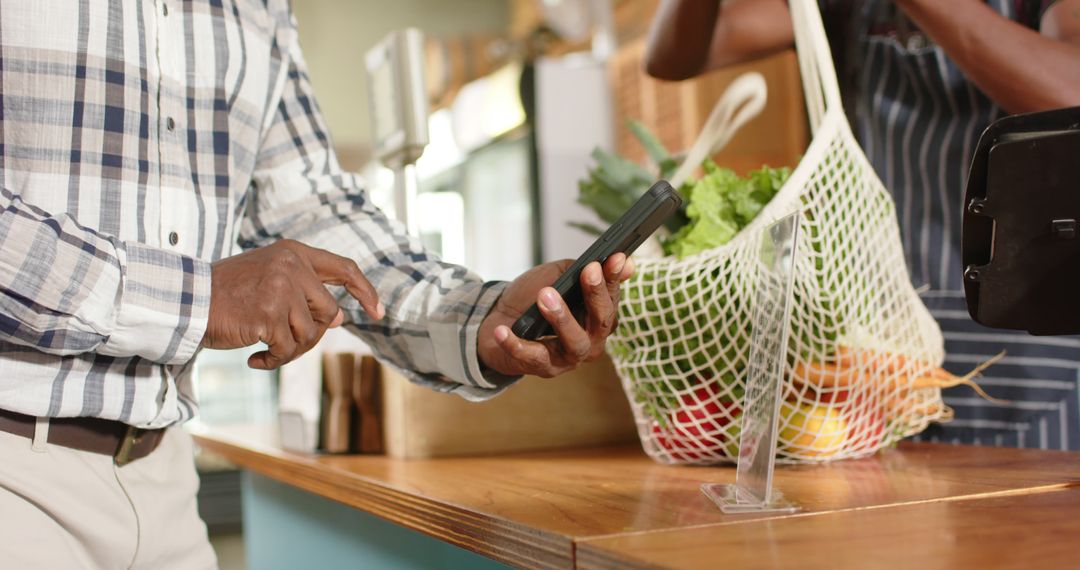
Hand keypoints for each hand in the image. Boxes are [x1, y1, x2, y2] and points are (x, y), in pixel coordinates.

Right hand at [203, 239, 383, 368]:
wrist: (186, 301)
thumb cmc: (228, 294)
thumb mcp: (270, 278)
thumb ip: (305, 291)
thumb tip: (341, 318)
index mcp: (295, 253)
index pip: (344, 268)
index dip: (365, 290)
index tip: (379, 311)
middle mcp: (292, 266)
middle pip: (329, 312)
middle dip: (312, 334)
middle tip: (283, 342)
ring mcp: (281, 289)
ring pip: (309, 335)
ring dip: (289, 350)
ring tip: (264, 350)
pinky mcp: (268, 316)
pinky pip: (286, 350)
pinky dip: (272, 361)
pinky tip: (253, 360)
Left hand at [477, 253, 634, 377]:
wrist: (498, 319)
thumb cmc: (533, 298)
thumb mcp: (557, 276)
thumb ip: (583, 269)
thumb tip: (625, 261)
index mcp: (599, 316)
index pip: (612, 297)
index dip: (614, 278)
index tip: (614, 258)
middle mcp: (592, 340)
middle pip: (601, 321)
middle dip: (595, 294)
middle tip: (588, 271)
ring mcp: (570, 357)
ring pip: (575, 342)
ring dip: (561, 318)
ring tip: (545, 296)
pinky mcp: (544, 368)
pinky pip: (532, 357)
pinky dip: (517, 344)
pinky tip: (503, 331)